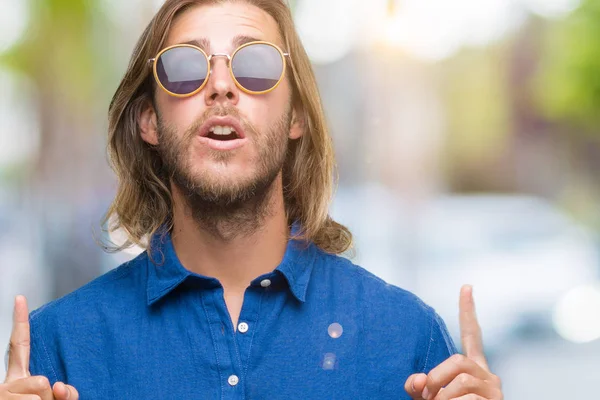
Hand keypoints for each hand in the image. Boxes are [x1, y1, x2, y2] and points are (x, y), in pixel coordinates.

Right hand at [1, 295, 78, 399]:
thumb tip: (57, 386)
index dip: (19, 320)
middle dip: (48, 399)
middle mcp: (6, 384)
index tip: (20, 297)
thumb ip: (63, 394)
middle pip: (41, 381)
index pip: (19, 345)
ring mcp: (3, 394)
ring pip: (40, 395)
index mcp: (17, 378)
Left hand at [404, 285, 502, 399]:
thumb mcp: (430, 398)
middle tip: (427, 396)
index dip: (467, 311)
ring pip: (461, 382)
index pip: (471, 334)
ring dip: (442, 398)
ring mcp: (495, 390)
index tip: (466, 286)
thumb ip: (421, 386)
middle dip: (437, 377)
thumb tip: (415, 382)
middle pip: (458, 361)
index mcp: (473, 368)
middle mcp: (488, 375)